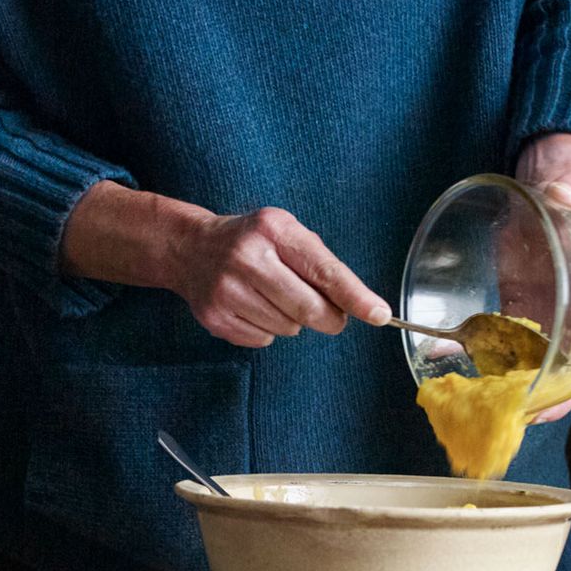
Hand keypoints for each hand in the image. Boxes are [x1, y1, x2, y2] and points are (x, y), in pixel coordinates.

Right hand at [170, 206, 390, 348]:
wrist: (190, 248)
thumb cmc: (251, 240)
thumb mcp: (286, 233)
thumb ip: (321, 264)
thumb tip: (358, 305)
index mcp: (273, 230)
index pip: (324, 270)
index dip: (355, 297)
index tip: (380, 315)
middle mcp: (247, 258)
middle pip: (308, 308)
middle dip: (330, 319)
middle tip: (332, 316)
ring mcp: (227, 289)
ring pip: (288, 328)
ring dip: (293, 320)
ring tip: (274, 296)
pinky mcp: (215, 317)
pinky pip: (264, 339)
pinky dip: (268, 329)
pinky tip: (253, 306)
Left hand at [514, 134, 570, 423]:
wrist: (535, 207)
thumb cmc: (557, 205)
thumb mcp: (562, 196)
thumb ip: (562, 194)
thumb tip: (560, 192)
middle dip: (558, 394)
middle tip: (532, 411)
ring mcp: (544, 323)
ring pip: (541, 370)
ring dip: (522, 394)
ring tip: (497, 412)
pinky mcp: (515, 322)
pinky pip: (505, 353)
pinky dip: (485, 368)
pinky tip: (460, 375)